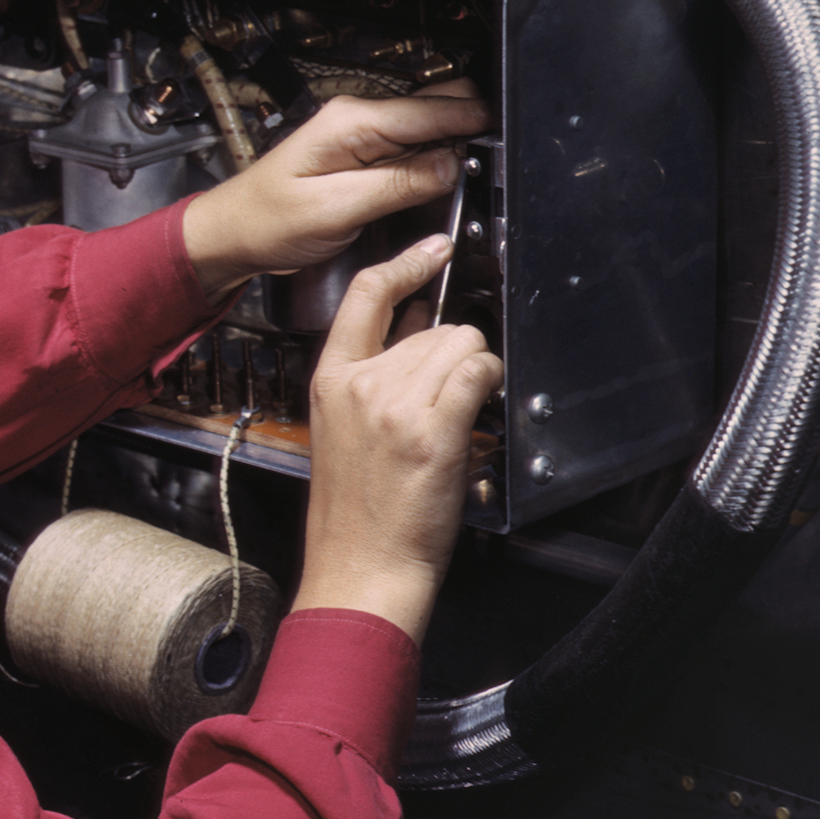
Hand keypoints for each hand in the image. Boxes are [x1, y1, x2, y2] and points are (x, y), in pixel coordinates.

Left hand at [179, 84, 487, 296]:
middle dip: (469, 131)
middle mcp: (360, 118)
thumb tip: (449, 167)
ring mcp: (362, 134)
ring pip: (428, 128)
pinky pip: (412, 147)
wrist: (235, 233)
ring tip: (470, 177)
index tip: (503, 141)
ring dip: (452, 148)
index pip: (431, 110)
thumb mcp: (337, 208)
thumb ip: (396, 184)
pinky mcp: (364, 154)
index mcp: (353, 122)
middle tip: (491, 166)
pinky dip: (433, 160)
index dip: (472, 124)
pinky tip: (440, 181)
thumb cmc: (269, 220)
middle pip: (437, 106)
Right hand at [293, 236, 503, 641]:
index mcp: (330, 380)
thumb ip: (371, 378)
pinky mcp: (432, 429)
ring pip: (460, 343)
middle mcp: (360, 384)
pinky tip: (480, 408)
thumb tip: (414, 327)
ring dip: (474, 369)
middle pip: (431, 325)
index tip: (434, 249)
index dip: (406, 263)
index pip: (366, 295)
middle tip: (450, 397)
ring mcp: (395, 404)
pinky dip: (489, 381)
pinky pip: (477, 371)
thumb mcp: (342, 432)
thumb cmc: (356, 515)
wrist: (360, 569)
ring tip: (460, 412)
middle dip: (453, 352)